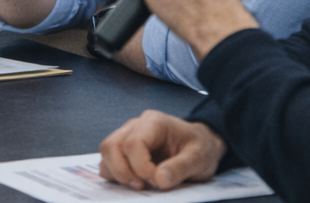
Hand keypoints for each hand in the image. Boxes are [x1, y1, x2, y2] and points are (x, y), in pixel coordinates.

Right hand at [99, 111, 224, 189]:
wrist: (202, 143)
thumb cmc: (200, 147)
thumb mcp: (199, 159)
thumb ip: (179, 168)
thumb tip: (159, 179)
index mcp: (154, 122)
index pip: (133, 143)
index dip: (140, 167)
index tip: (157, 182)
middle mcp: (136, 125)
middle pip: (112, 145)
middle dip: (122, 171)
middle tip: (141, 187)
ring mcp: (128, 135)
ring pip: (107, 152)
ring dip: (116, 173)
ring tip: (138, 186)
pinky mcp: (125, 148)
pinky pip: (109, 160)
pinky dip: (115, 173)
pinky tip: (134, 182)